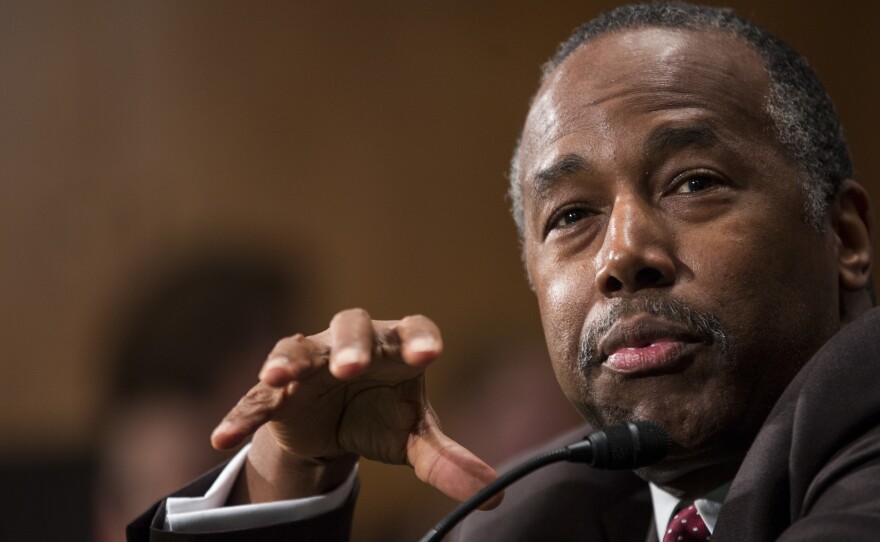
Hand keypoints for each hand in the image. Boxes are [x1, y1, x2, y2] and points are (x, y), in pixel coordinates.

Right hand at [211, 308, 499, 506]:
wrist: (335, 424)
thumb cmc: (384, 417)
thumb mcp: (415, 440)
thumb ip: (448, 461)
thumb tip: (497, 495)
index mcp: (397, 348)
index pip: (414, 329)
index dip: (420, 338)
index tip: (430, 355)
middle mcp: (354, 343)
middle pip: (352, 326)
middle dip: (349, 345)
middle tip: (349, 367)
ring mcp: (312, 361)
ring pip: (298, 348)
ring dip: (288, 360)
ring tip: (277, 376)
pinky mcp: (279, 390)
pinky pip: (258, 397)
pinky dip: (242, 414)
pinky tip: (223, 438)